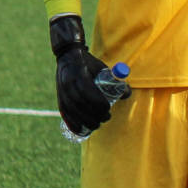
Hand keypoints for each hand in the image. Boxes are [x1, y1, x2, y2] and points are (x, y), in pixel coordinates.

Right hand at [51, 16, 111, 135]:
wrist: (68, 57)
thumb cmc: (88, 63)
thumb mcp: (102, 68)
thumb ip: (114, 80)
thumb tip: (128, 94)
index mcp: (78, 74)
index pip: (86, 91)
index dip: (96, 102)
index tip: (108, 108)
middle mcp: (67, 83)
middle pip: (79, 103)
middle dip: (92, 114)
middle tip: (106, 118)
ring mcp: (61, 91)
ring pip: (71, 109)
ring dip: (84, 120)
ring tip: (96, 126)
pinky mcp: (59, 98)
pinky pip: (63, 112)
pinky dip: (71, 123)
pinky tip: (79, 130)